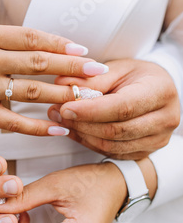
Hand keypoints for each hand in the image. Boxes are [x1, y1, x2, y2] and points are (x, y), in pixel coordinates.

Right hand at [0, 0, 107, 135]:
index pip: (29, 38)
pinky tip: (59, 128)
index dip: (58, 43)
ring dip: (62, 95)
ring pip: (31, 93)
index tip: (81, 49)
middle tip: (98, 72)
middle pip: (37, 64)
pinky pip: (13, 123)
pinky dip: (37, 127)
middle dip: (71, 68)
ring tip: (88, 99)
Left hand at [48, 59, 179, 158]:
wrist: (155, 90)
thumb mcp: (115, 68)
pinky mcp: (145, 152)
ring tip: (62, 120)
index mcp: (160, 91)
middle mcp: (164, 119)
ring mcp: (157, 140)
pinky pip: (111, 153)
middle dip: (82, 123)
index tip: (66, 108)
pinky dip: (88, 143)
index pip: (123, 107)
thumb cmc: (135, 76)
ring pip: (111, 146)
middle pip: (116, 130)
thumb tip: (61, 84)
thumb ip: (90, 78)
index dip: (91, 111)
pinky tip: (74, 130)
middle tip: (58, 112)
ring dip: (82, 134)